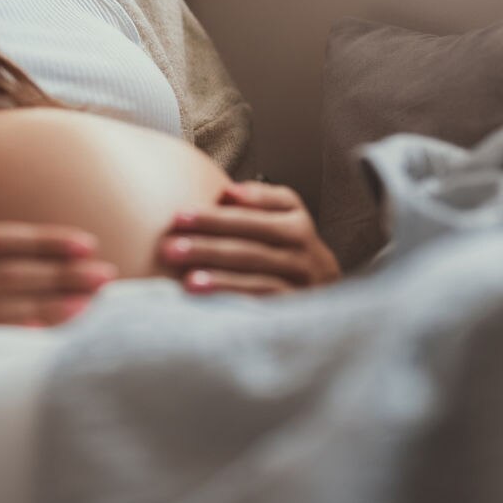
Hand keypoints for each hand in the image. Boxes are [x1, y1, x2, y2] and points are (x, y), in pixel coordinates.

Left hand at [156, 180, 340, 295]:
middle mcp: (306, 252)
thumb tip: (228, 192)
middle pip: (251, 245)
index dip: (216, 216)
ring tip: (187, 280)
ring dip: (220, 277)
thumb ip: (259, 201)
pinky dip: (236, 299)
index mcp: (298, 223)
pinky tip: (209, 302)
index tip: (179, 216)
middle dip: (208, 244)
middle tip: (170, 247)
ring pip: (258, 275)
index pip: (252, 217)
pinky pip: (265, 302)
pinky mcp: (298, 310)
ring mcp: (305, 283)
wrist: (332, 298)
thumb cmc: (290, 251)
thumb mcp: (284, 218)